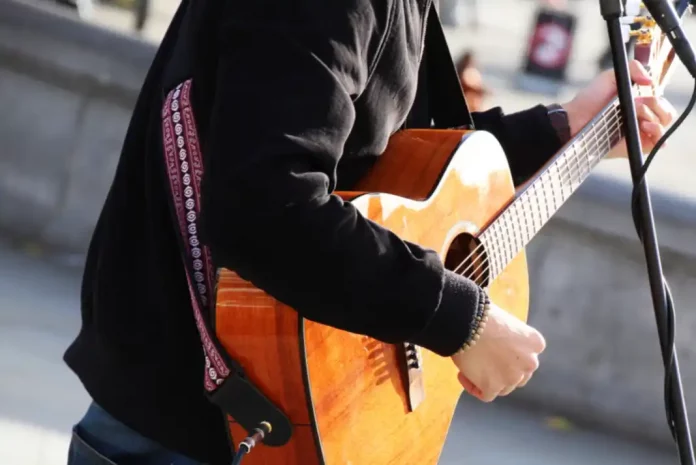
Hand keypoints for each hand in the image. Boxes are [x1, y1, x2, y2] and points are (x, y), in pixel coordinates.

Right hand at [451, 302, 545, 401]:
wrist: (467, 321)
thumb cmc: (482, 316)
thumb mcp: (506, 324)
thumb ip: (512, 340)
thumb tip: (502, 350)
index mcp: (535, 343)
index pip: (527, 358)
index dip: (510, 358)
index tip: (494, 352)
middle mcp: (530, 362)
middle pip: (517, 376)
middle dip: (502, 371)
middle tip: (483, 362)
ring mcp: (512, 377)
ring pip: (503, 388)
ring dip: (488, 380)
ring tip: (469, 367)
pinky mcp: (493, 387)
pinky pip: (486, 395)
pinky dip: (473, 387)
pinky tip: (462, 374)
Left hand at [562, 60, 676, 158]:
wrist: (575, 120)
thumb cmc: (590, 99)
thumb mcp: (610, 76)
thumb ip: (633, 69)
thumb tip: (651, 80)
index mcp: (639, 101)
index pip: (661, 99)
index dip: (657, 94)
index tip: (645, 91)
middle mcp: (641, 116)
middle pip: (666, 111)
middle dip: (656, 104)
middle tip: (638, 103)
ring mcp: (639, 131)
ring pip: (664, 124)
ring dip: (655, 116)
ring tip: (638, 115)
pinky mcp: (635, 146)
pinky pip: (658, 142)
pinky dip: (658, 133)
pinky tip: (645, 126)